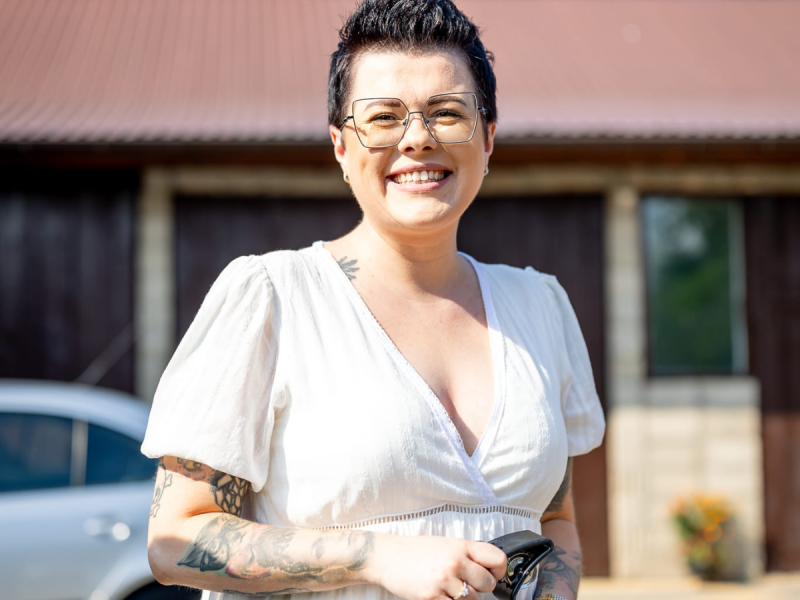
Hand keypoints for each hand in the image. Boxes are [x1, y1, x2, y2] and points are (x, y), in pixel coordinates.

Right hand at [367, 533, 506, 599]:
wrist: (387, 557)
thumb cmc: (416, 551)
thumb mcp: (445, 544)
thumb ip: (467, 554)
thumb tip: (490, 569)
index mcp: (461, 546)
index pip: (497, 559)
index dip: (499, 571)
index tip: (493, 575)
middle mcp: (455, 562)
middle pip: (488, 584)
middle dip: (480, 588)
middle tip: (467, 584)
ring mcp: (444, 580)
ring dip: (464, 598)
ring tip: (448, 588)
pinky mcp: (432, 597)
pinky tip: (439, 594)